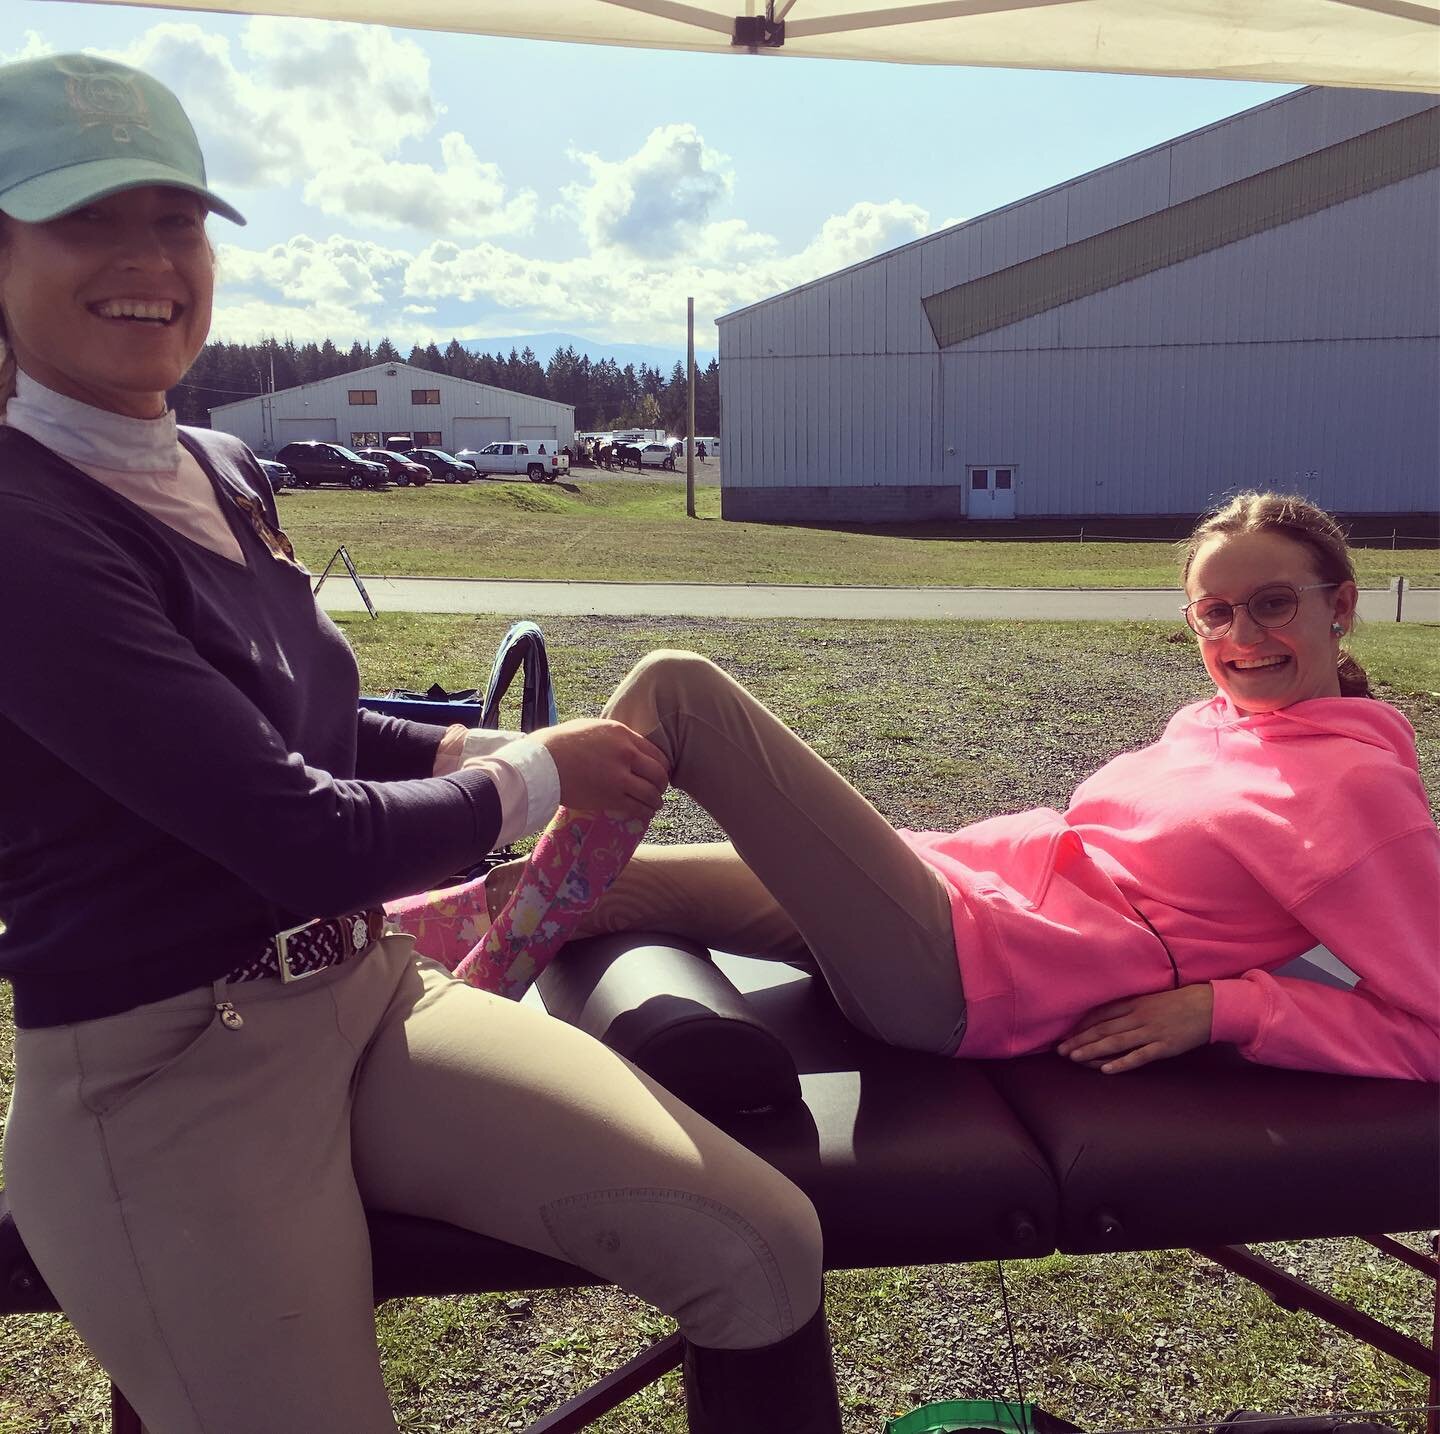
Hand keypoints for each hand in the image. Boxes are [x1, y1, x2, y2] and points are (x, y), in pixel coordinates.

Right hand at [532, 718, 669, 822]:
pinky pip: (637, 808)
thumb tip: (628, 747)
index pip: (656, 752)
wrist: (541, 763)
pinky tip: (645, 812)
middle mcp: (625, 754)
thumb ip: (615, 738)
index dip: (662, 766)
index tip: (659, 773)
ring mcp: (619, 778)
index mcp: (622, 734)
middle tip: (659, 790)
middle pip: (659, 773)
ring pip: (651, 793)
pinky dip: (645, 812)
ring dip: (656, 801)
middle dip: (662, 784)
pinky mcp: (610, 798)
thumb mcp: (593, 728)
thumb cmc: (560, 743)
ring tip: (654, 804)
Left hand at [1057, 984, 1213, 1074]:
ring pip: (1116, 1042)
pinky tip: (1106, 1069)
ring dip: (1092, 1050)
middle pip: (1103, 1029)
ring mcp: (1151, 1032)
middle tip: (1060, 1050)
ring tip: (1074, 1058)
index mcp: (1133, 1004)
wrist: (1207, 1006)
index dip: (1081, 1026)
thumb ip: (1128, 1008)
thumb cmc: (1177, 1003)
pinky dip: (1122, 1062)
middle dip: (1079, 1040)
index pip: (1100, 1015)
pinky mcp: (1164, 1046)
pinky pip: (1139, 1056)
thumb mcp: (1149, 1000)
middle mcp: (1138, 1017)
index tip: (1065, 1035)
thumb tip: (1105, 1018)